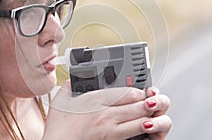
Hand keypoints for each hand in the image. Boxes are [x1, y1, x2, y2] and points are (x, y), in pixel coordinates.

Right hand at [42, 80, 170, 139]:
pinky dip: (142, 130)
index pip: (128, 93)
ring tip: (153, 113)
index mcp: (96, 102)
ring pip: (140, 121)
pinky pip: (132, 135)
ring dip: (149, 116)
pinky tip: (144, 127)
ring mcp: (111, 131)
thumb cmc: (58, 127)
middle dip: (149, 102)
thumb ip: (70, 84)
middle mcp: (107, 116)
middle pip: (138, 106)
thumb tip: (75, 77)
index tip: (142, 89)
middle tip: (153, 99)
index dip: (140, 90)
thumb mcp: (61, 99)